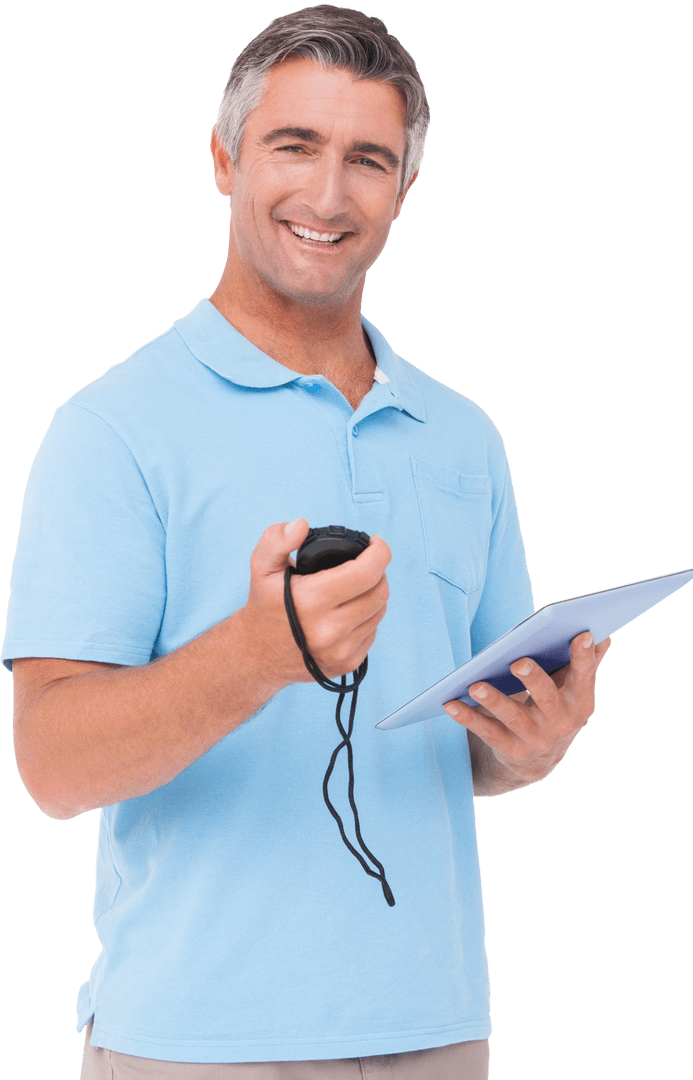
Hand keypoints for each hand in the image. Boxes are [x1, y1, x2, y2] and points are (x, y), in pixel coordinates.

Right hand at [239, 518, 390, 687]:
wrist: (256, 655)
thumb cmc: (265, 606)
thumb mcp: (261, 567)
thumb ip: (277, 540)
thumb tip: (301, 525)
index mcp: (312, 602)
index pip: (367, 573)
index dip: (379, 552)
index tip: (375, 543)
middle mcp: (330, 630)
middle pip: (380, 591)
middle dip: (378, 571)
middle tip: (364, 564)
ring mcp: (341, 650)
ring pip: (380, 612)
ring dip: (374, 594)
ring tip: (356, 587)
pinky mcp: (348, 663)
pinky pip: (373, 632)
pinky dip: (368, 617)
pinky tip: (351, 610)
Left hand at [443, 632, 611, 794]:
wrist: (537, 761)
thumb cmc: (555, 708)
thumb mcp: (573, 689)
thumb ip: (587, 662)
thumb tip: (602, 634)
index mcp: (580, 702)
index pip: (584, 677)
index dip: (585, 658)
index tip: (582, 634)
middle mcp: (561, 722)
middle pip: (547, 697)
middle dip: (533, 679)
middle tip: (518, 662)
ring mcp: (535, 739)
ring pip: (513, 717)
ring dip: (494, 701)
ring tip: (475, 685)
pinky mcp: (510, 750)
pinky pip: (487, 732)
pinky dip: (468, 718)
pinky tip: (451, 703)